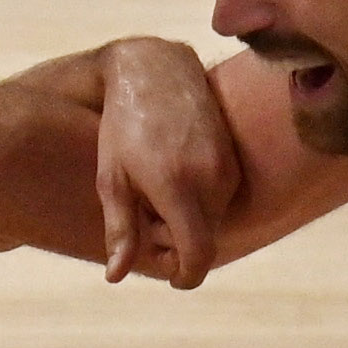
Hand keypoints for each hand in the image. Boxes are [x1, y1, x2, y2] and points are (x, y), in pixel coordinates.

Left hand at [96, 38, 239, 287]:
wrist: (155, 68)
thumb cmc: (122, 125)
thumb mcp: (112, 179)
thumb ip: (120, 230)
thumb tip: (116, 277)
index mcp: (176, 186)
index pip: (198, 255)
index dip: (186, 276)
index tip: (173, 279)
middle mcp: (209, 179)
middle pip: (201, 239)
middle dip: (175, 240)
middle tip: (143, 213)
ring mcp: (227, 167)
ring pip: (211, 219)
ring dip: (186, 217)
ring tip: (155, 187)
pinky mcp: (235, 157)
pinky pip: (220, 197)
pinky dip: (198, 199)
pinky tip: (173, 173)